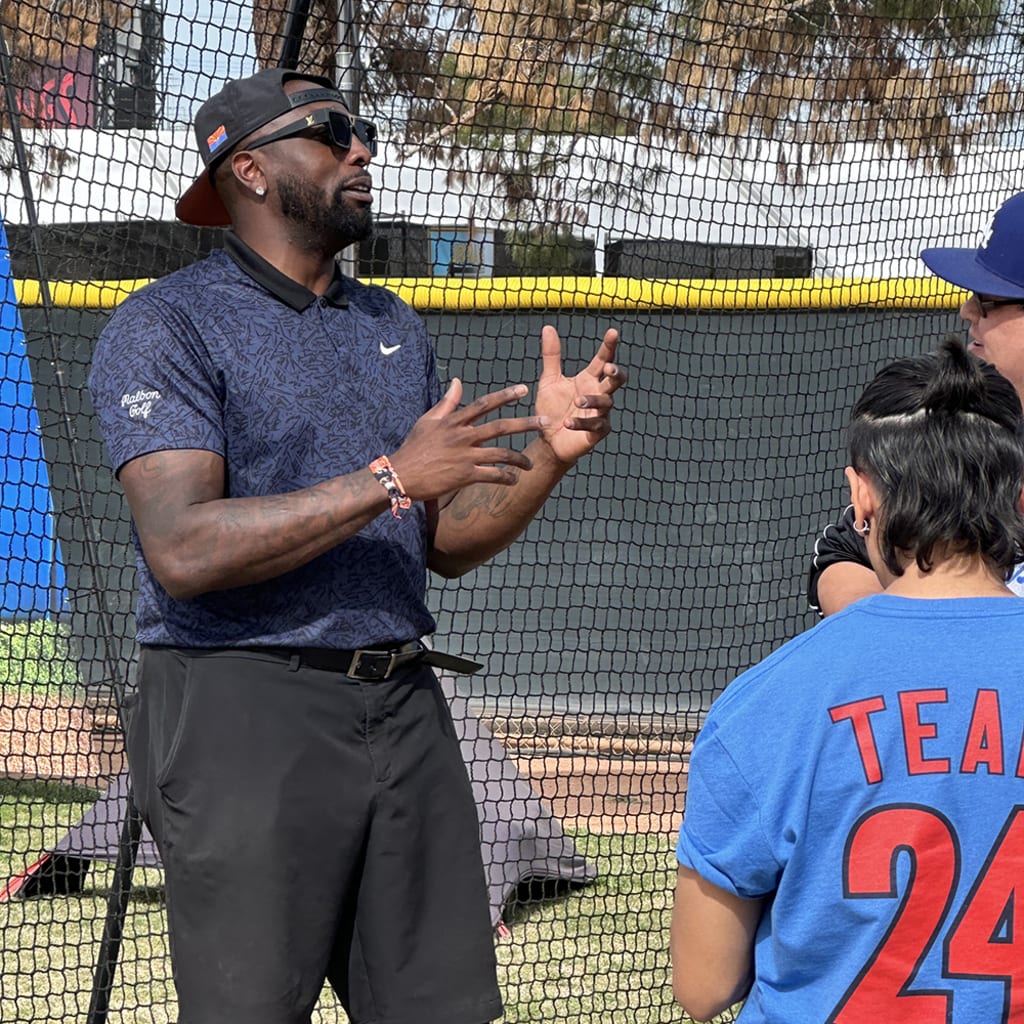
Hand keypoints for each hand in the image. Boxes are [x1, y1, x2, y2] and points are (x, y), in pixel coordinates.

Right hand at [389, 378, 544, 499]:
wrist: (400, 474)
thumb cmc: (414, 447)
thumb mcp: (427, 420)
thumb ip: (447, 402)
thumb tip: (457, 381)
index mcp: (454, 421)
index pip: (484, 404)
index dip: (505, 396)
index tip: (523, 390)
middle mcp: (463, 436)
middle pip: (500, 427)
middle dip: (526, 424)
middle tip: (545, 423)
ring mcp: (465, 456)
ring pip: (501, 454)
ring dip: (520, 458)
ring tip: (531, 463)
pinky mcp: (465, 475)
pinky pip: (493, 475)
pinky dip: (506, 477)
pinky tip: (515, 480)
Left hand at [534, 325, 624, 464]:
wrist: (547, 439)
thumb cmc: (551, 409)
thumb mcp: (549, 381)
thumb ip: (552, 356)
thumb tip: (548, 328)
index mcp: (589, 379)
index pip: (603, 359)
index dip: (609, 346)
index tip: (613, 332)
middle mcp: (598, 394)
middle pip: (616, 380)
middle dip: (616, 372)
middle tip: (609, 368)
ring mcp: (600, 413)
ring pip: (606, 402)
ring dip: (593, 400)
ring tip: (577, 400)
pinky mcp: (597, 432)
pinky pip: (595, 425)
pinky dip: (581, 422)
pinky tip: (568, 421)